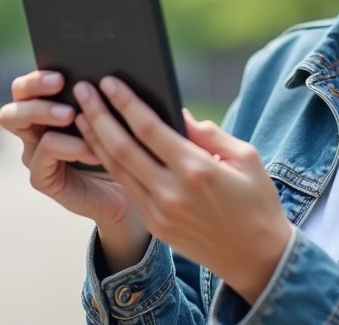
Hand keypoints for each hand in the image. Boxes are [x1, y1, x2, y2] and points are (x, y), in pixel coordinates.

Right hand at [0, 71, 145, 243]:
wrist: (134, 192)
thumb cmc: (129, 146)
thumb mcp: (119, 115)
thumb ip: (109, 94)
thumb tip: (111, 70)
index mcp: (50, 106)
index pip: (29, 83)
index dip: (38, 75)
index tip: (63, 72)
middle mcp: (36, 127)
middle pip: (15, 96)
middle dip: (34, 85)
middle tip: (60, 84)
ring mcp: (35, 152)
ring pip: (16, 120)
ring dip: (43, 111)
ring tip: (72, 114)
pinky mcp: (42, 176)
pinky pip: (43, 153)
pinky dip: (68, 147)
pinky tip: (93, 150)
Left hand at [73, 77, 293, 305]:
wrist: (257, 257)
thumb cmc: (256, 201)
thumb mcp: (245, 157)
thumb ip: (208, 133)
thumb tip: (177, 111)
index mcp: (196, 169)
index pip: (149, 128)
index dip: (126, 103)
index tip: (110, 82)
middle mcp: (172, 192)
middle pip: (122, 146)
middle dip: (99, 114)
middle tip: (82, 90)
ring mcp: (160, 211)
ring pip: (117, 169)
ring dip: (95, 139)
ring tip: (81, 114)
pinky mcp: (156, 225)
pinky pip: (126, 188)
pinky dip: (108, 165)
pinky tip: (99, 147)